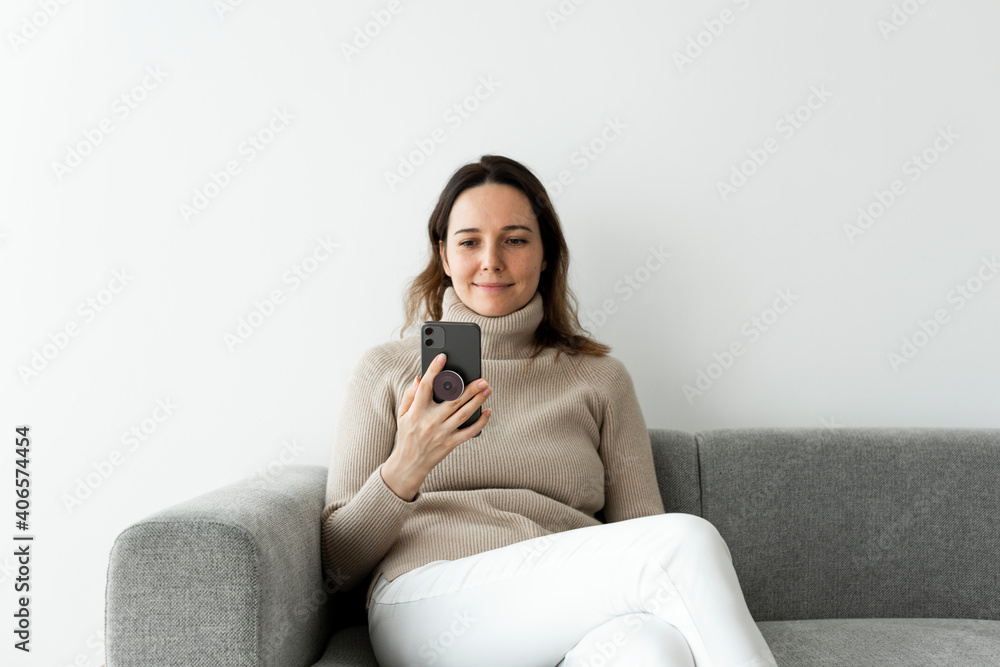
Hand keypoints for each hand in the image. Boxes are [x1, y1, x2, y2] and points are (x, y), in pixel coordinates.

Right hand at [381, 353, 491, 499]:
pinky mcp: (450, 444)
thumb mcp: (401, 414)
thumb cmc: (406, 435)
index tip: (442, 357)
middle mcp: (430, 421)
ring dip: (477, 400)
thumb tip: (420, 378)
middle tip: (483, 379)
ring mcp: (442, 433)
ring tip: (487, 389)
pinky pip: (469, 432)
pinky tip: (487, 412)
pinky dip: (480, 422)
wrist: (408, 465)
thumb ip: (409, 395)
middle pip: (453, 400)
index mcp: (416, 411)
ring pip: (463, 413)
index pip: (426, 386)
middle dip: (470, 388)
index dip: (434, 370)